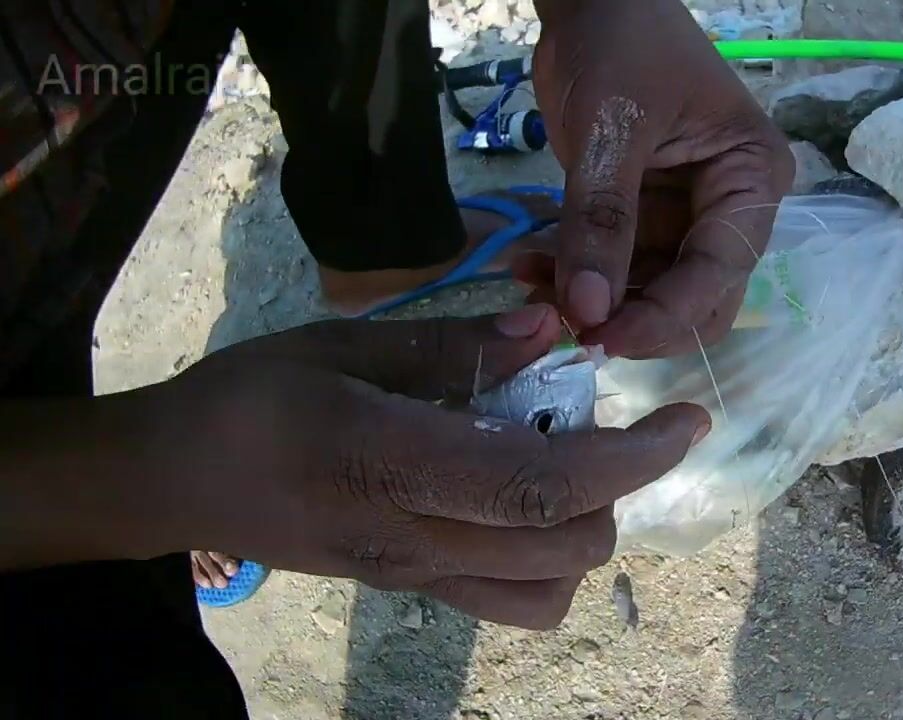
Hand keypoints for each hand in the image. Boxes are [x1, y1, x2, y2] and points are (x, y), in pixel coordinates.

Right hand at [128, 306, 708, 627]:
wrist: (175, 479)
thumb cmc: (251, 397)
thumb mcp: (343, 343)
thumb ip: (455, 343)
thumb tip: (553, 330)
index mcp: (395, 465)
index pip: (544, 484)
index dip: (630, 458)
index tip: (685, 419)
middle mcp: (416, 541)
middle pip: (567, 548)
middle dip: (616, 488)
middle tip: (596, 422)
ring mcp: (415, 579)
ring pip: (547, 594)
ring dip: (582, 531)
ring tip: (560, 464)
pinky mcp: (410, 592)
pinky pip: (507, 603)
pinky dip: (543, 561)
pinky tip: (517, 500)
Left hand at [526, 0, 793, 357]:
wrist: (593, 2)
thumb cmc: (623, 45)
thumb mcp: (612, 128)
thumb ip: (601, 220)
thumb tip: (587, 310)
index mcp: (750, 181)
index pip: (719, 273)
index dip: (664, 316)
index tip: (602, 338)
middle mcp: (728, 210)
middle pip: (695, 300)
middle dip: (633, 319)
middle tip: (567, 325)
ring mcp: (683, 218)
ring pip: (647, 293)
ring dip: (592, 301)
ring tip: (530, 285)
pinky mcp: (641, 219)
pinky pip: (613, 270)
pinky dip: (573, 276)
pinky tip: (528, 266)